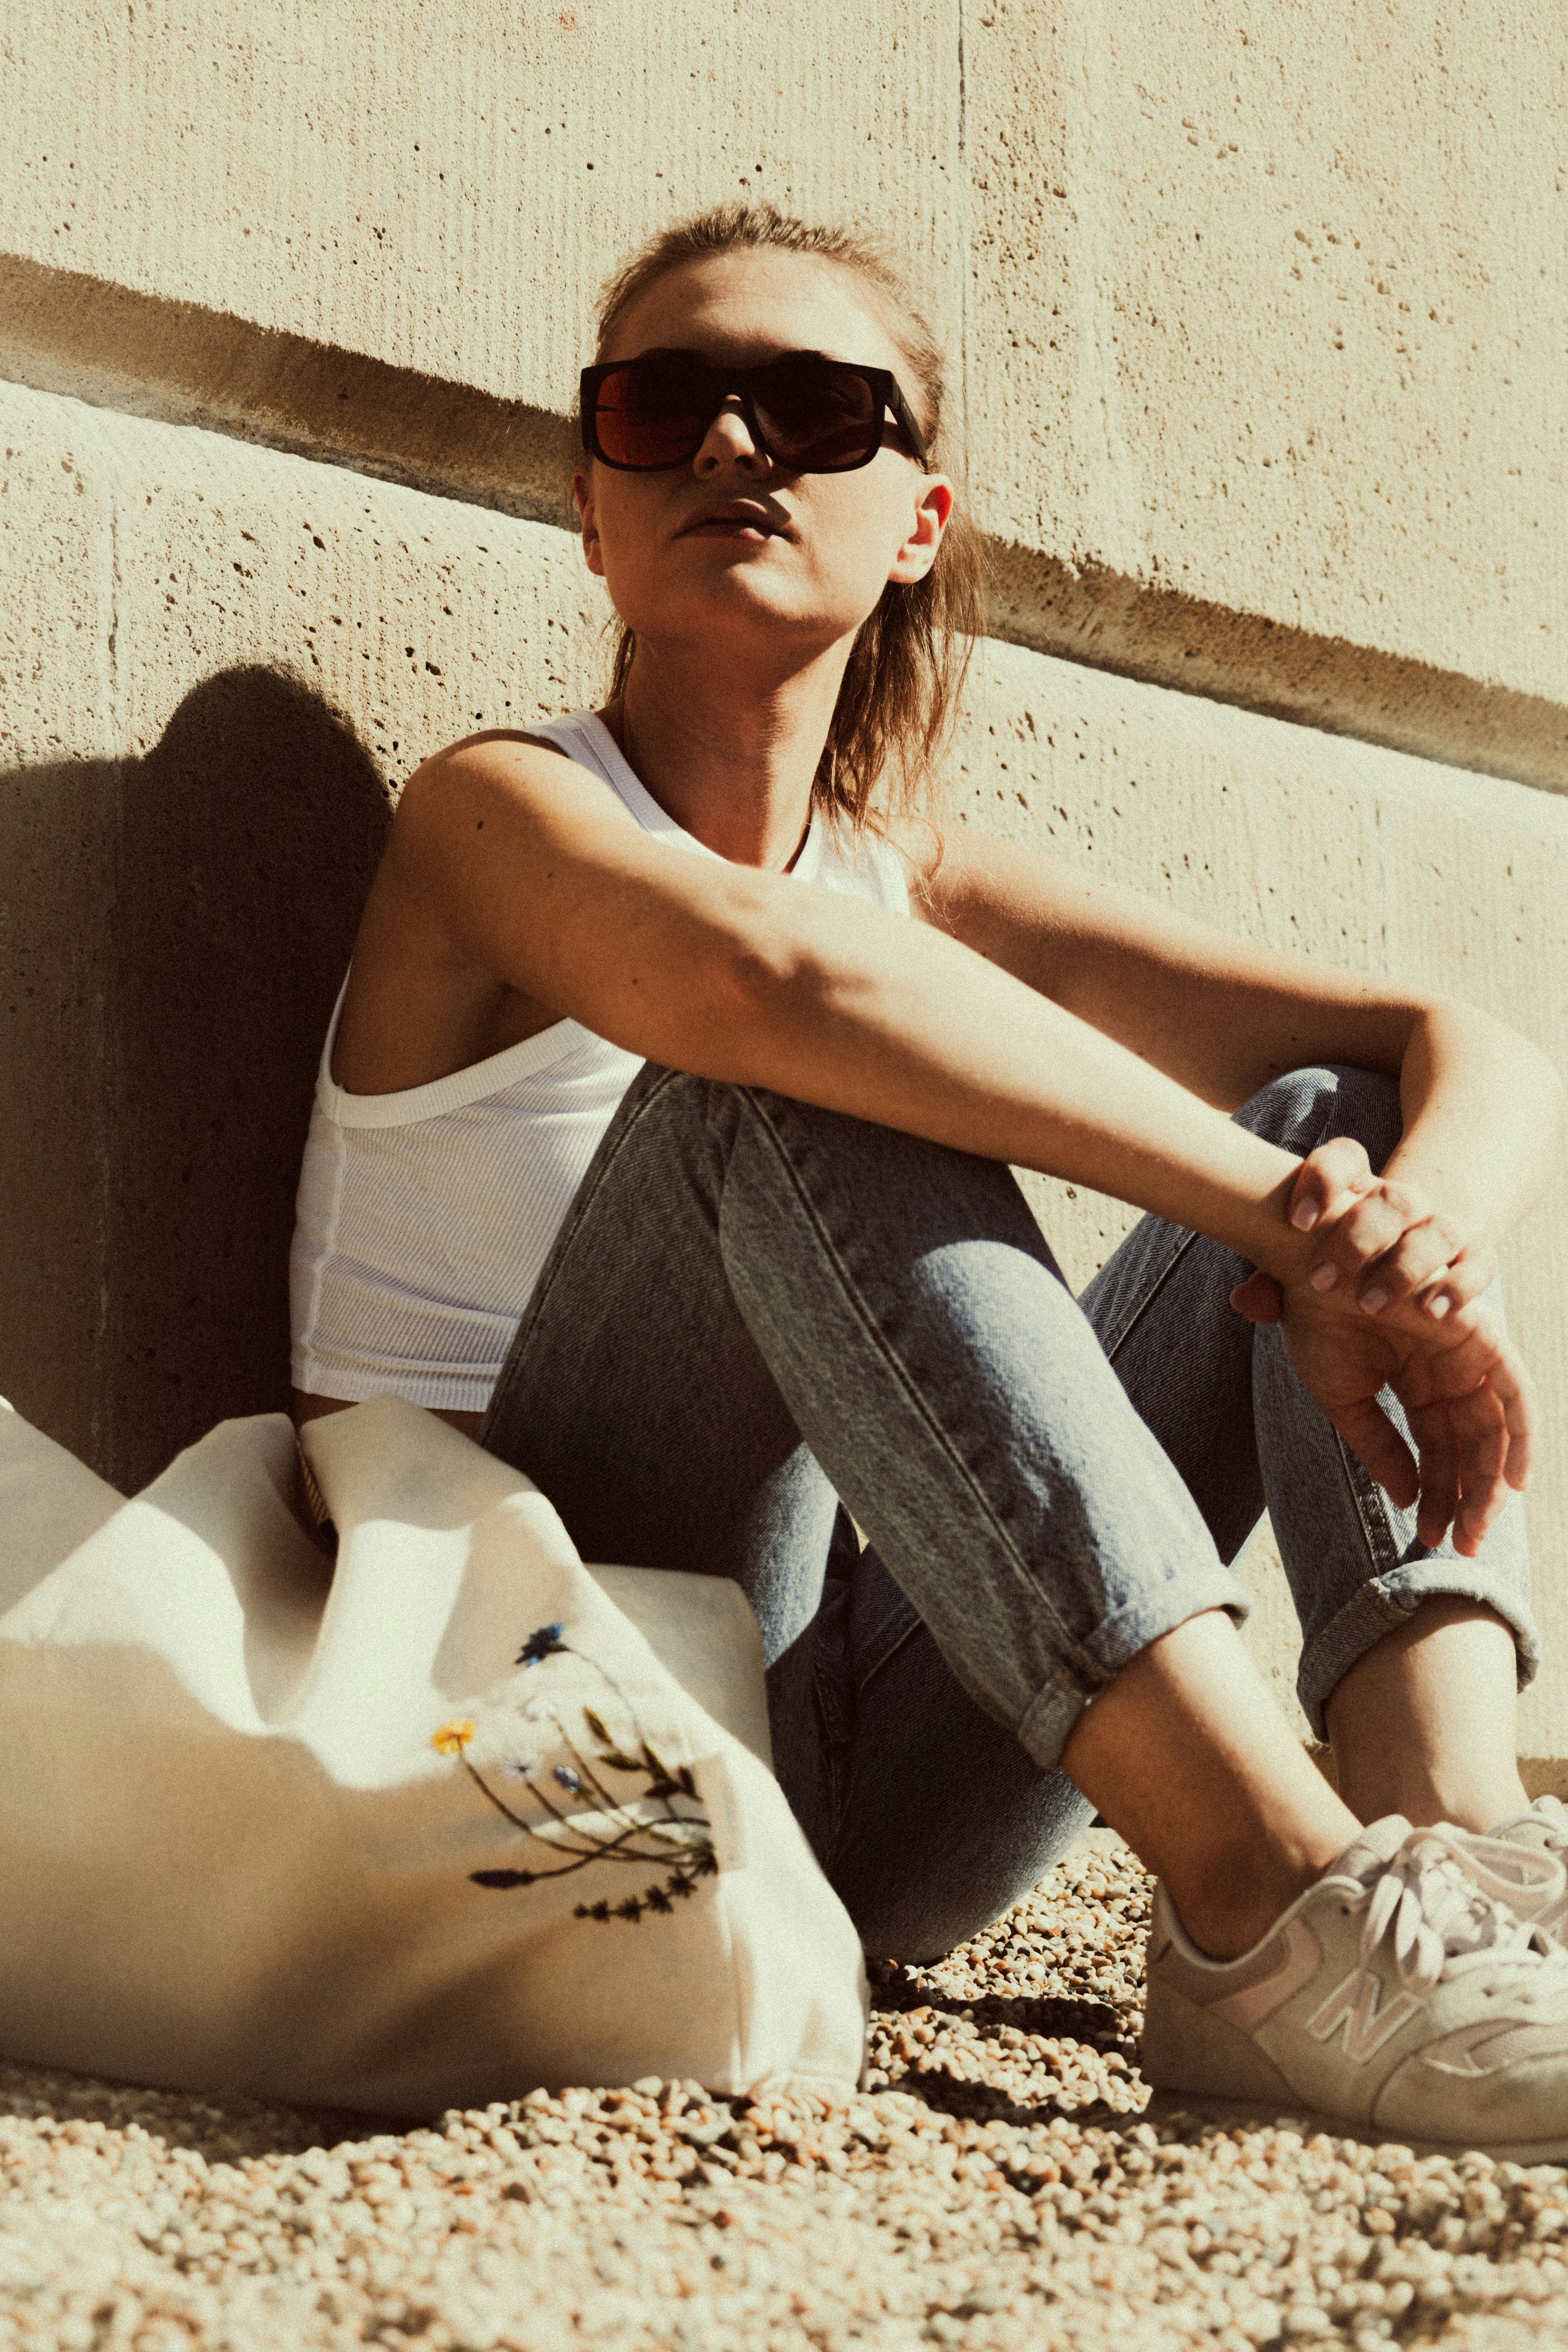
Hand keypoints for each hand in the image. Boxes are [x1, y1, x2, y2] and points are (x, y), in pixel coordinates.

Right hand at [1230, 1140, 1528, 1554]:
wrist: (1310, 1265)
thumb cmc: (1315, 1320)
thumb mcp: (1343, 1398)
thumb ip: (1377, 1446)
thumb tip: (1405, 1497)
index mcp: (1415, 1384)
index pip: (1438, 1451)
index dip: (1437, 1495)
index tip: (1428, 1535)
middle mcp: (1446, 1373)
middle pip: (1473, 1449)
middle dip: (1468, 1500)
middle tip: (1458, 1544)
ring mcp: (1465, 1355)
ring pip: (1495, 1431)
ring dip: (1491, 1482)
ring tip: (1474, 1528)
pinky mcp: (1479, 1337)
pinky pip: (1515, 1394)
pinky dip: (1520, 1435)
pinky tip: (1511, 1482)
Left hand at [1269, 1135, 1494, 1320]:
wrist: (1420, 1257)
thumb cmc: (1348, 1261)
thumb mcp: (1313, 1265)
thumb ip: (1277, 1281)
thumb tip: (1246, 1300)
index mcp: (1358, 1188)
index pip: (1343, 1159)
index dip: (1321, 1179)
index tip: (1295, 1220)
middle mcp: (1404, 1201)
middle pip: (1389, 1198)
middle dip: (1356, 1237)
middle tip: (1320, 1281)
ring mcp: (1444, 1226)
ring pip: (1435, 1230)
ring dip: (1402, 1267)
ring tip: (1368, 1304)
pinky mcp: (1478, 1258)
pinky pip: (1477, 1267)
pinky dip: (1457, 1287)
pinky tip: (1432, 1312)